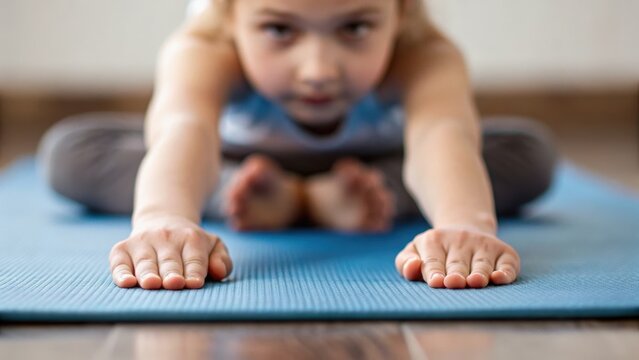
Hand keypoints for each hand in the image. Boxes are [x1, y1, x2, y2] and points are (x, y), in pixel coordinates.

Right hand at [109, 215, 232, 289]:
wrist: (162, 221)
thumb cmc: (192, 244)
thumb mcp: (213, 246)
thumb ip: (222, 259)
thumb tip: (218, 272)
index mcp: (191, 238)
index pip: (194, 259)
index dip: (194, 272)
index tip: (194, 284)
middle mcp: (166, 237)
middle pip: (170, 261)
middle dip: (172, 273)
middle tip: (174, 284)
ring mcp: (143, 241)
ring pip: (145, 262)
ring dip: (148, 273)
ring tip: (152, 284)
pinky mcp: (122, 248)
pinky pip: (120, 262)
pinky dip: (121, 272)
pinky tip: (126, 282)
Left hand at [395, 227, 519, 288]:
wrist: (463, 230)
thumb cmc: (434, 252)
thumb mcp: (415, 252)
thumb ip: (405, 263)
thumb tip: (414, 266)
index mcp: (434, 240)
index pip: (433, 261)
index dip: (434, 272)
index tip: (436, 283)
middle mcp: (460, 239)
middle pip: (457, 264)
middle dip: (456, 274)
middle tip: (454, 283)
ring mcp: (483, 244)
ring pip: (482, 263)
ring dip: (479, 273)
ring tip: (475, 282)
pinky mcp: (504, 251)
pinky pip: (507, 263)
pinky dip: (505, 272)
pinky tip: (499, 278)